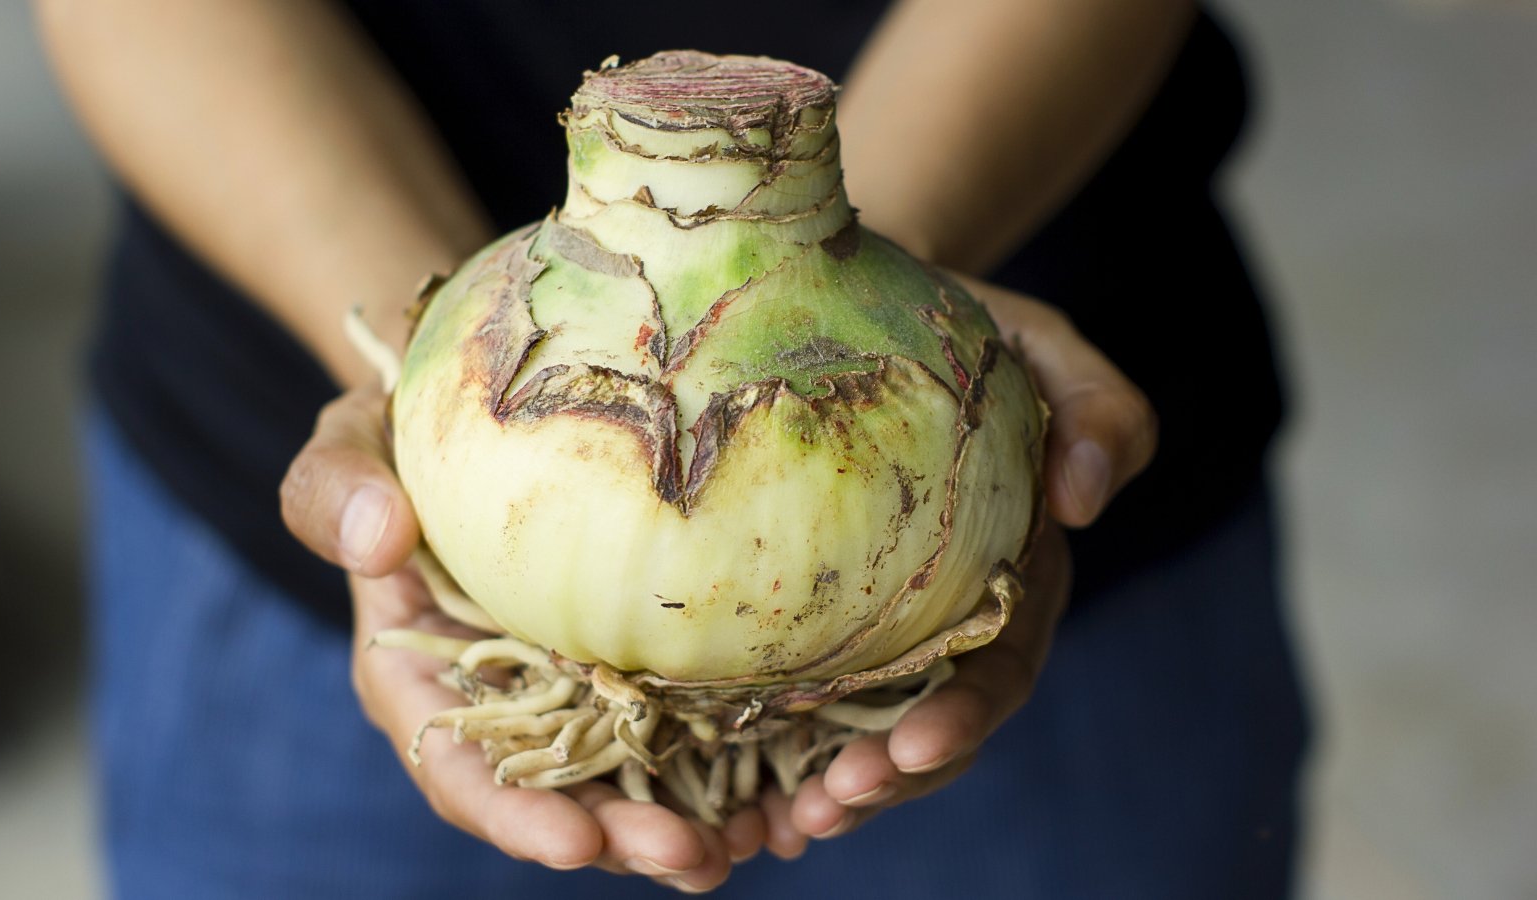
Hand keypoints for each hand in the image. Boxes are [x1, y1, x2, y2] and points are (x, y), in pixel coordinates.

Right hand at [282, 386, 761, 891]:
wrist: (469, 413)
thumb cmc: (394, 432)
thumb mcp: (348, 447)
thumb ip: (336, 493)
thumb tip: (376, 538)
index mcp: (420, 676)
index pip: (459, 767)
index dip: (514, 815)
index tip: (576, 843)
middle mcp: (500, 702)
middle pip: (556, 795)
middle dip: (621, 835)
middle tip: (694, 855)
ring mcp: (569, 686)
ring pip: (624, 776)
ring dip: (681, 819)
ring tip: (749, 842)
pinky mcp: (627, 658)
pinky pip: (674, 720)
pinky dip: (720, 761)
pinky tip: (776, 787)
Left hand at [782, 276, 1156, 844]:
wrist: (858, 299)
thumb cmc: (964, 326)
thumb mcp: (1041, 343)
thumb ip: (1096, 407)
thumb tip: (1089, 495)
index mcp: (1012, 572)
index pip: (1000, 663)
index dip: (964, 716)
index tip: (913, 747)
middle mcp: (949, 615)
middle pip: (928, 721)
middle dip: (888, 778)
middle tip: (827, 808)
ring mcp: (880, 623)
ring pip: (864, 729)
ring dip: (832, 787)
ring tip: (784, 825)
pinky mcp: (814, 616)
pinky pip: (796, 696)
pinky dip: (774, 753)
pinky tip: (734, 795)